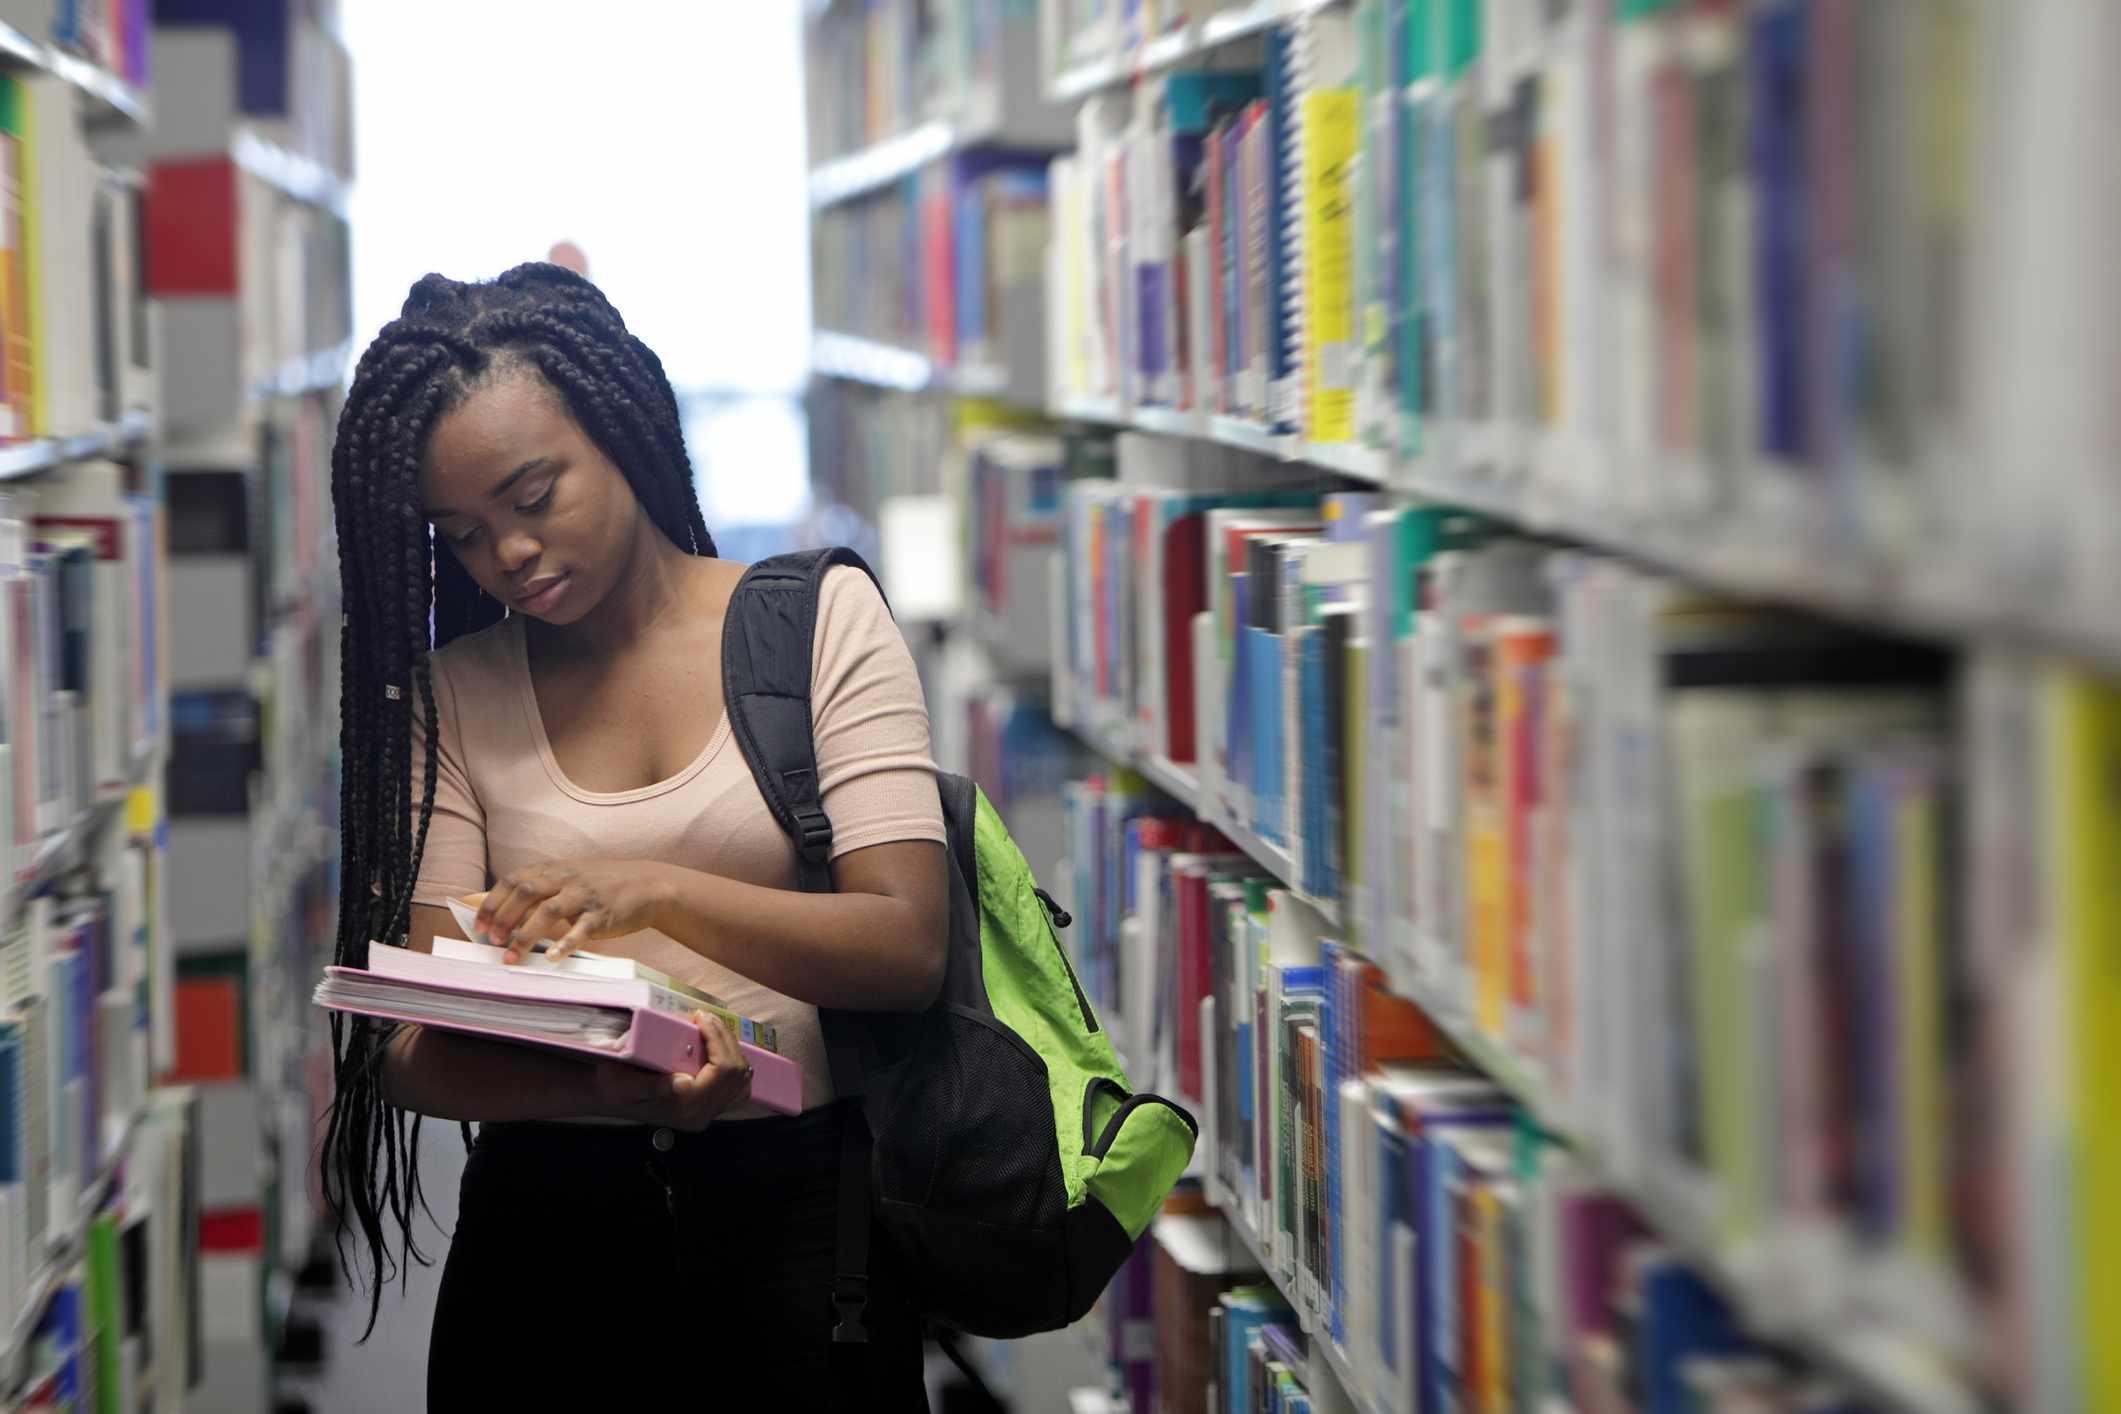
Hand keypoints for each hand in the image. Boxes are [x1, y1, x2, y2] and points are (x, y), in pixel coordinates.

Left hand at [468, 859, 671, 962]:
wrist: (649, 884)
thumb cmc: (604, 885)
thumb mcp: (572, 878)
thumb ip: (544, 888)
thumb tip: (507, 912)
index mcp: (554, 869)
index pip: (514, 880)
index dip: (493, 903)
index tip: (479, 925)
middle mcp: (566, 878)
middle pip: (526, 893)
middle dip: (504, 918)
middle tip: (492, 941)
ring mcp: (584, 896)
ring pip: (547, 911)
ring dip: (525, 936)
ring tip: (511, 957)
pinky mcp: (602, 914)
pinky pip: (580, 930)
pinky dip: (564, 944)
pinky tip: (553, 958)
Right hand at [589, 1009, 753, 1130]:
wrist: (610, 1097)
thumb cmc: (615, 1086)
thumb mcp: (624, 1084)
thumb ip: (654, 1086)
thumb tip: (685, 1082)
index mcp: (686, 1107)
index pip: (723, 1070)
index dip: (718, 1039)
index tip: (700, 1017)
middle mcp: (701, 1114)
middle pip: (737, 1072)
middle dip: (725, 1038)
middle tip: (705, 1018)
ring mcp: (707, 1113)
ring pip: (742, 1080)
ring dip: (732, 1049)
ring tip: (712, 1029)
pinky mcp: (708, 1109)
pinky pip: (738, 1089)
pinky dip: (735, 1066)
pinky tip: (719, 1050)